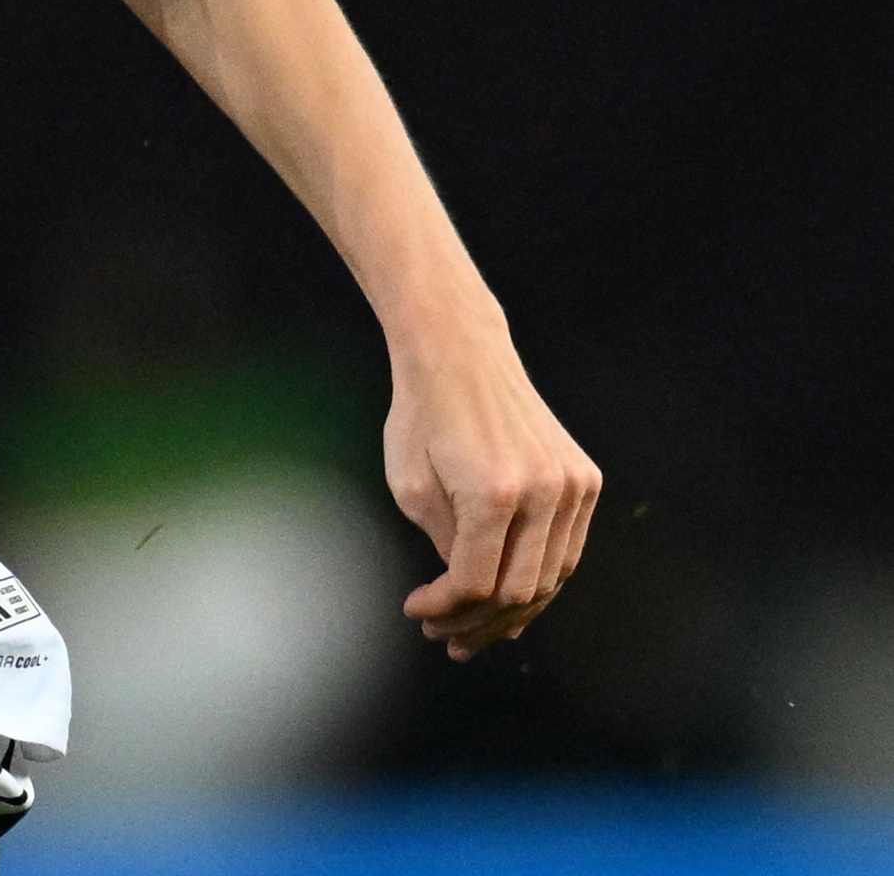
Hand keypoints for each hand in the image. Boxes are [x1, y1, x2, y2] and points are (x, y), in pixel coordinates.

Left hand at [382, 328, 599, 658]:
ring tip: (479, 632)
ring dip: (515, 612)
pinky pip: (567, 548)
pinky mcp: (585, 479)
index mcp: (493, 493)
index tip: (417, 612)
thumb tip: (466, 593)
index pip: (476, 582)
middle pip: (520, 589)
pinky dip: (542, 578)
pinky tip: (514, 600)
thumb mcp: (409, 484)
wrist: (461, 355)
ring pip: (552, 576)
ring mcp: (573, 486)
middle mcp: (545, 492)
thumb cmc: (422, 416)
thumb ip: (443, 543)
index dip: (445, 609)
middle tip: (447, 640)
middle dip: (478, 622)